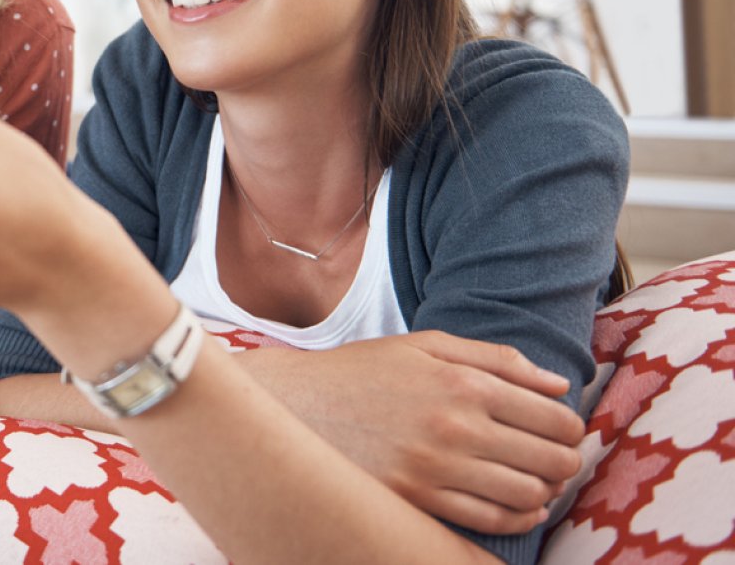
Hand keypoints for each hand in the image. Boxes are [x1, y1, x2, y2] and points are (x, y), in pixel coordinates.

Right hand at [243, 331, 584, 534]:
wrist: (296, 404)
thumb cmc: (363, 372)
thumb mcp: (425, 345)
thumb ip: (496, 358)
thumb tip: (559, 384)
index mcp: (464, 381)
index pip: (555, 418)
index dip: (571, 430)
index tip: (563, 432)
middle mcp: (456, 425)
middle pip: (550, 460)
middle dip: (565, 463)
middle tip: (556, 460)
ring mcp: (436, 467)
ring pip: (527, 495)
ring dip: (546, 493)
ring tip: (538, 484)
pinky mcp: (416, 499)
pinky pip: (490, 521)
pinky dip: (519, 520)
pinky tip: (521, 509)